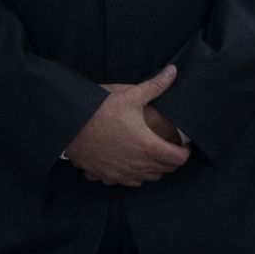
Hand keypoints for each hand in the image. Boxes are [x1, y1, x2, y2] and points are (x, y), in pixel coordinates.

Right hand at [66, 66, 189, 185]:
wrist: (69, 126)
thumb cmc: (100, 111)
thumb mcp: (130, 96)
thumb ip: (155, 86)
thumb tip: (173, 71)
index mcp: (147, 146)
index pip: (178, 159)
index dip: (185, 152)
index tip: (185, 145)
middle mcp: (137, 165)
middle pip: (165, 170)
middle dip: (172, 159)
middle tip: (171, 146)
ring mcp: (122, 174)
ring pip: (148, 178)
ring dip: (155, 168)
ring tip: (153, 153)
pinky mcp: (107, 177)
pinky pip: (129, 182)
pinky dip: (135, 175)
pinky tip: (131, 161)